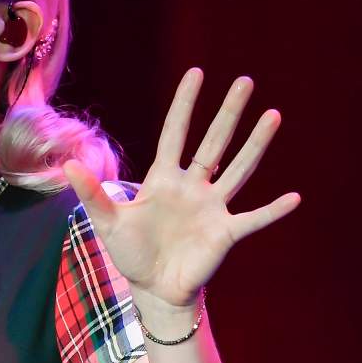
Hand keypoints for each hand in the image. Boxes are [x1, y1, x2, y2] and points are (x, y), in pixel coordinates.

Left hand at [63, 68, 300, 309]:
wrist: (154, 289)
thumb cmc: (131, 253)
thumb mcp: (107, 222)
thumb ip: (92, 193)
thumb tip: (66, 164)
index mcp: (164, 179)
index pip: (175, 132)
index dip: (184, 104)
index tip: (196, 73)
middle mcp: (193, 186)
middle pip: (214, 142)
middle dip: (228, 112)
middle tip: (246, 81)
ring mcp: (212, 207)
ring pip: (239, 169)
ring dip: (256, 144)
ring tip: (273, 115)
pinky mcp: (226, 233)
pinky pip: (254, 219)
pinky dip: (273, 211)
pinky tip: (294, 197)